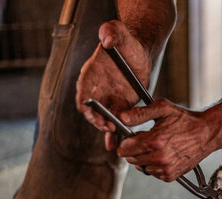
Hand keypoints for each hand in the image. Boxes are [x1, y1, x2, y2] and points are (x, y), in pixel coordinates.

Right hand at [75, 20, 151, 149]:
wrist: (138, 54)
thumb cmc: (125, 42)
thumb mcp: (119, 32)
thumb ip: (111, 32)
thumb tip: (107, 39)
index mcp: (91, 73)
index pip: (83, 89)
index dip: (84, 100)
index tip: (88, 108)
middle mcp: (97, 89)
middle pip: (91, 110)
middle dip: (97, 119)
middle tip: (107, 125)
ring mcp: (108, 100)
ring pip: (103, 119)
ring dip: (107, 129)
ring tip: (114, 136)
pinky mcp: (121, 107)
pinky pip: (117, 122)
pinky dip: (117, 133)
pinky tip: (118, 143)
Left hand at [117, 99, 219, 181]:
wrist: (206, 133)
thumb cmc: (186, 120)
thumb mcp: (163, 109)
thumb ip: (140, 113)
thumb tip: (122, 117)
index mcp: (154, 141)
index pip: (124, 149)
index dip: (126, 142)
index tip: (132, 137)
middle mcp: (159, 157)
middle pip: (131, 159)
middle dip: (135, 150)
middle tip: (147, 140)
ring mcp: (165, 168)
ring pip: (141, 167)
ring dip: (144, 159)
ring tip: (157, 147)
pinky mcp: (170, 175)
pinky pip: (153, 173)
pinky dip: (154, 166)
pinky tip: (163, 155)